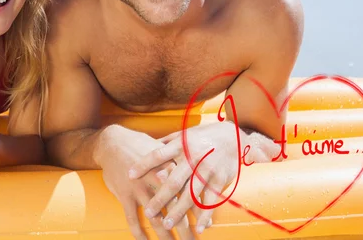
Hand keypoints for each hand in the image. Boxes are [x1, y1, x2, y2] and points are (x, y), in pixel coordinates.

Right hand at [97, 125, 188, 239]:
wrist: (113, 142)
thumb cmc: (142, 146)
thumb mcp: (164, 151)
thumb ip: (180, 166)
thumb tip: (198, 179)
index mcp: (169, 169)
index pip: (187, 194)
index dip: (197, 212)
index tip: (206, 225)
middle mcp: (156, 180)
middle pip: (174, 209)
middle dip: (184, 229)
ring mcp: (139, 188)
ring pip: (155, 218)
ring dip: (164, 235)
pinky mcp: (125, 194)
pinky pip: (132, 218)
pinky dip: (138, 232)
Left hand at [128, 122, 279, 234]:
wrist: (233, 136)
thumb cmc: (202, 136)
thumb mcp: (183, 134)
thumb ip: (166, 143)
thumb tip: (146, 146)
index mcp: (181, 145)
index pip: (158, 155)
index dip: (143, 164)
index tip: (129, 175)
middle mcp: (193, 158)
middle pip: (174, 181)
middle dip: (160, 198)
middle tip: (148, 212)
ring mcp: (207, 170)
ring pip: (191, 194)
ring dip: (179, 211)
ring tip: (167, 224)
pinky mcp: (220, 179)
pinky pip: (211, 200)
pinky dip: (205, 215)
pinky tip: (199, 228)